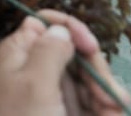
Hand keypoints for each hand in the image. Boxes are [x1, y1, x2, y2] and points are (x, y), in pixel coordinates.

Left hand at [0, 11, 130, 115]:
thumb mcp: (33, 84)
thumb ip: (50, 51)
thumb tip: (61, 29)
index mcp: (22, 52)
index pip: (46, 23)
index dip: (71, 29)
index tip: (89, 47)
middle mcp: (39, 70)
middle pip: (78, 55)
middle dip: (97, 74)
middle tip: (107, 99)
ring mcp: (55, 97)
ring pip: (91, 84)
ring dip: (107, 98)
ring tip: (108, 114)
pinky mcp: (68, 114)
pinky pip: (95, 107)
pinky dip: (106, 111)